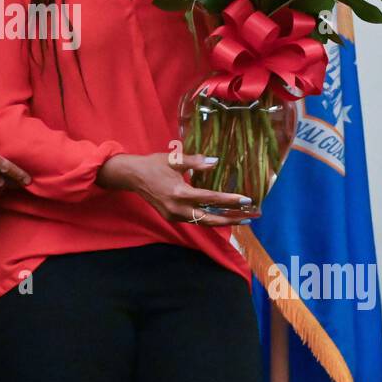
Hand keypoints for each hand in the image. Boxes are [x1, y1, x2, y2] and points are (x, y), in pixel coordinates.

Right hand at [96, 153, 251, 225]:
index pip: (210, 199)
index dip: (229, 200)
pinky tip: (219, 215)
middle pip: (209, 218)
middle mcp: (178, 208)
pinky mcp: (171, 217)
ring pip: (202, 222)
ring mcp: (174, 215)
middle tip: (249, 217)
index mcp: (179, 192)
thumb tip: (215, 162)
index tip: (246, 200)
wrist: (132, 176)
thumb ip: (196, 162)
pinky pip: (194, 220)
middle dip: (230, 219)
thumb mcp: (174, 159)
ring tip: (238, 219)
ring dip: (220, 221)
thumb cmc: (154, 164)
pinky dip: (208, 218)